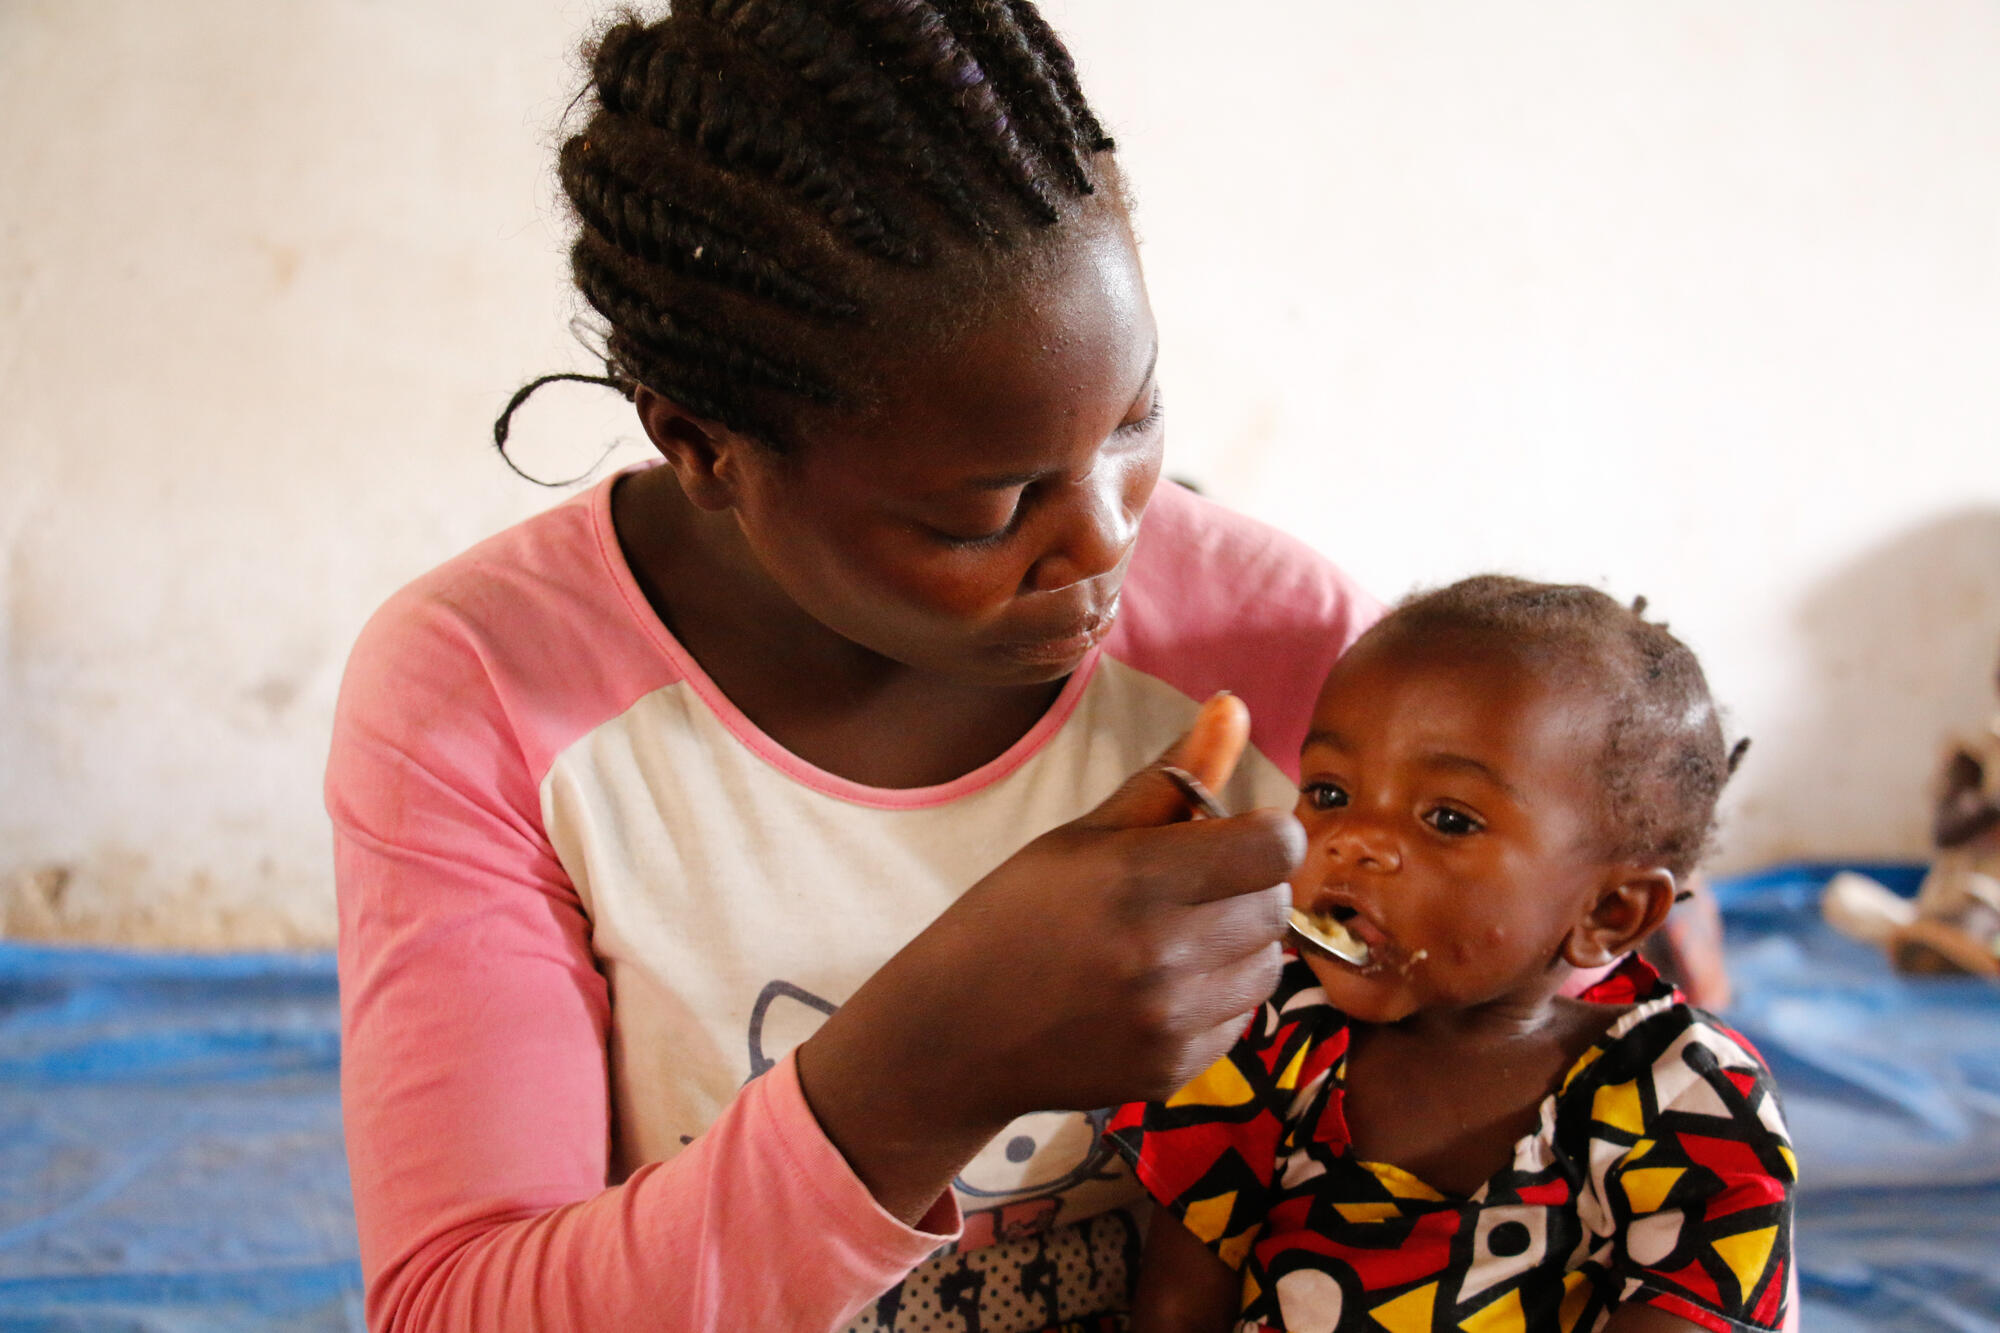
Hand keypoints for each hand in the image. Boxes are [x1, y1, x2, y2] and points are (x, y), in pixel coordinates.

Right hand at [797, 694, 1305, 1221]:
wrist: (955, 1035)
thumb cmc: (1014, 917)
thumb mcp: (1084, 836)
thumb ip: (1171, 776)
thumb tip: (1235, 705)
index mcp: (1137, 878)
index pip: (1276, 845)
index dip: (1263, 833)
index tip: (1231, 835)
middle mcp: (1163, 953)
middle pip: (1276, 904)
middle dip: (1247, 886)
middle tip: (1192, 887)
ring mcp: (1171, 1020)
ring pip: (1267, 964)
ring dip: (1239, 943)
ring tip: (1175, 937)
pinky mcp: (1176, 1069)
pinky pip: (1241, 1017)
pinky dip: (1217, 996)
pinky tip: (1160, 987)